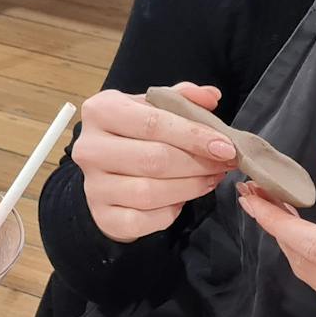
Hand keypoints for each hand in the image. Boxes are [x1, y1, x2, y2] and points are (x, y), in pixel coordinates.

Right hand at [73, 82, 238, 242]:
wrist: (105, 170)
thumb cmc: (133, 134)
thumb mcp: (151, 107)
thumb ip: (181, 98)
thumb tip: (211, 96)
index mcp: (101, 111)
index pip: (153, 123)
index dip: (193, 135)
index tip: (225, 146)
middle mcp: (90, 148)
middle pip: (154, 159)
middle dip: (198, 163)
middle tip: (225, 163)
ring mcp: (93, 185)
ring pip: (151, 192)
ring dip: (190, 187)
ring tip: (211, 178)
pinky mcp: (102, 216)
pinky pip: (145, 220)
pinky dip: (171, 211)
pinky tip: (183, 198)